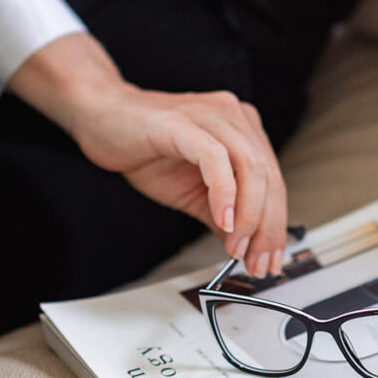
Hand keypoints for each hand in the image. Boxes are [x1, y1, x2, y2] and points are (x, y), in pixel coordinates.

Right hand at [8, 33, 287, 276]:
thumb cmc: (146, 149)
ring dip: (249, 215)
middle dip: (267, 227)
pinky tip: (223, 219)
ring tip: (237, 245)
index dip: (275, 226)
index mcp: (243, 131)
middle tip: (256, 261)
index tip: (268, 260)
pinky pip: (215, 158)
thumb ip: (222, 216)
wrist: (101, 119)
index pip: (274, 182)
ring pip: (251, 167)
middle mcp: (235, 117)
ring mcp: (211, 116)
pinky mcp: (183, 122)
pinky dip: (224, 193)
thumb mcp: (193, 193)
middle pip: (269, 177)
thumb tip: (244, 247)